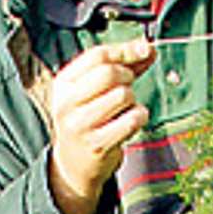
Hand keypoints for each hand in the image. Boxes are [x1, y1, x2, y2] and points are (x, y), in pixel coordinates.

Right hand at [47, 37, 155, 213]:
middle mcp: (67, 103)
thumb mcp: (94, 90)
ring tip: (124, 109)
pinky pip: (131, 120)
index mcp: (63, 83)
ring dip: (133, 100)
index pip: (97, 56)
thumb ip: (122, 66)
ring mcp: (81, 125)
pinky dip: (139, 117)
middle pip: (110, 73)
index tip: (145, 49)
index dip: (125, 50)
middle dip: (128, 76)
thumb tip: (148, 49)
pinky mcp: (97, 144)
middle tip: (127, 86)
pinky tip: (131, 121)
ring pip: (123, 95)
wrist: (74, 164)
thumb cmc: (88, 121)